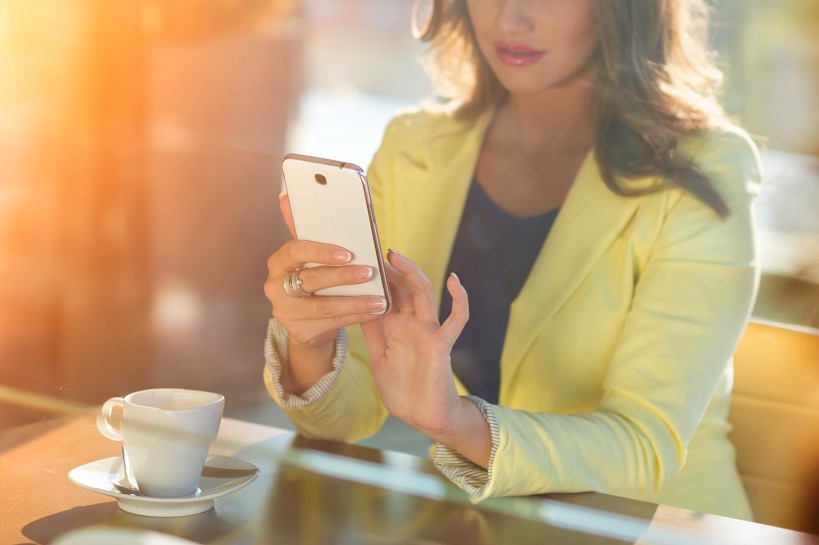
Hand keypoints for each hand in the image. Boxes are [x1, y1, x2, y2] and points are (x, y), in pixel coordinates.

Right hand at [264, 193, 387, 347]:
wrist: (307, 320)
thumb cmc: (312, 278)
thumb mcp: (309, 256)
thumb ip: (305, 228)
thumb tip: (287, 195)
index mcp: (278, 263)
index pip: (294, 251)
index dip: (320, 251)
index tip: (347, 252)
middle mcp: (276, 288)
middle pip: (312, 280)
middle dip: (344, 276)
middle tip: (369, 272)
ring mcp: (286, 313)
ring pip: (324, 306)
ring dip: (356, 301)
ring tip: (380, 298)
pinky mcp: (300, 332)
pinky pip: (333, 324)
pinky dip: (357, 316)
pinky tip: (375, 311)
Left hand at [362, 249, 470, 440]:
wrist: (422, 417)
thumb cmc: (402, 390)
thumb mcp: (378, 357)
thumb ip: (372, 332)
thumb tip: (357, 305)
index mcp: (396, 327)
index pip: (387, 293)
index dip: (377, 276)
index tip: (361, 256)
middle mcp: (413, 324)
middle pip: (403, 288)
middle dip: (391, 268)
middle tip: (374, 247)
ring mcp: (429, 331)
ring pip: (424, 294)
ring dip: (412, 273)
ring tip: (396, 256)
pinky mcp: (442, 344)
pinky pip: (456, 319)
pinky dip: (460, 300)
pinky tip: (455, 281)